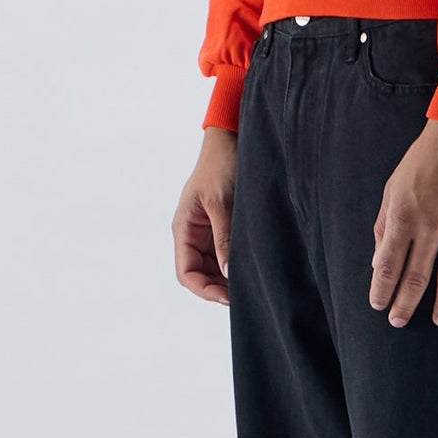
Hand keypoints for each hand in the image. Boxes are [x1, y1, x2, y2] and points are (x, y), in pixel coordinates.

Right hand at [173, 130, 237, 304]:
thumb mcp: (222, 202)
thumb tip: (228, 272)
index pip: (187, 272)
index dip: (205, 290)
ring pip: (215, 267)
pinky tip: (254, 268)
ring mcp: (208, 232)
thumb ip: (224, 238)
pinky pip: (227, 253)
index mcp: (184, 228)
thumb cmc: (221, 164)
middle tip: (246, 295)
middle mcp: (193, 234)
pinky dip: (237, 264)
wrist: (232, 138)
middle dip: (219, 288)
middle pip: (200, 275)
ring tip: (252, 284)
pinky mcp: (224, 226)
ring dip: (229, 278)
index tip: (228, 298)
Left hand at [370, 119, 437, 327]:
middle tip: (399, 322)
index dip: (381, 290)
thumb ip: (384, 224)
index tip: (378, 305)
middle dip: (405, 304)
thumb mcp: (393, 187)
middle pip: (416, 278)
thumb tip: (378, 258)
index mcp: (403, 217)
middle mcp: (431, 227)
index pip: (387, 265)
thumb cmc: (424, 158)